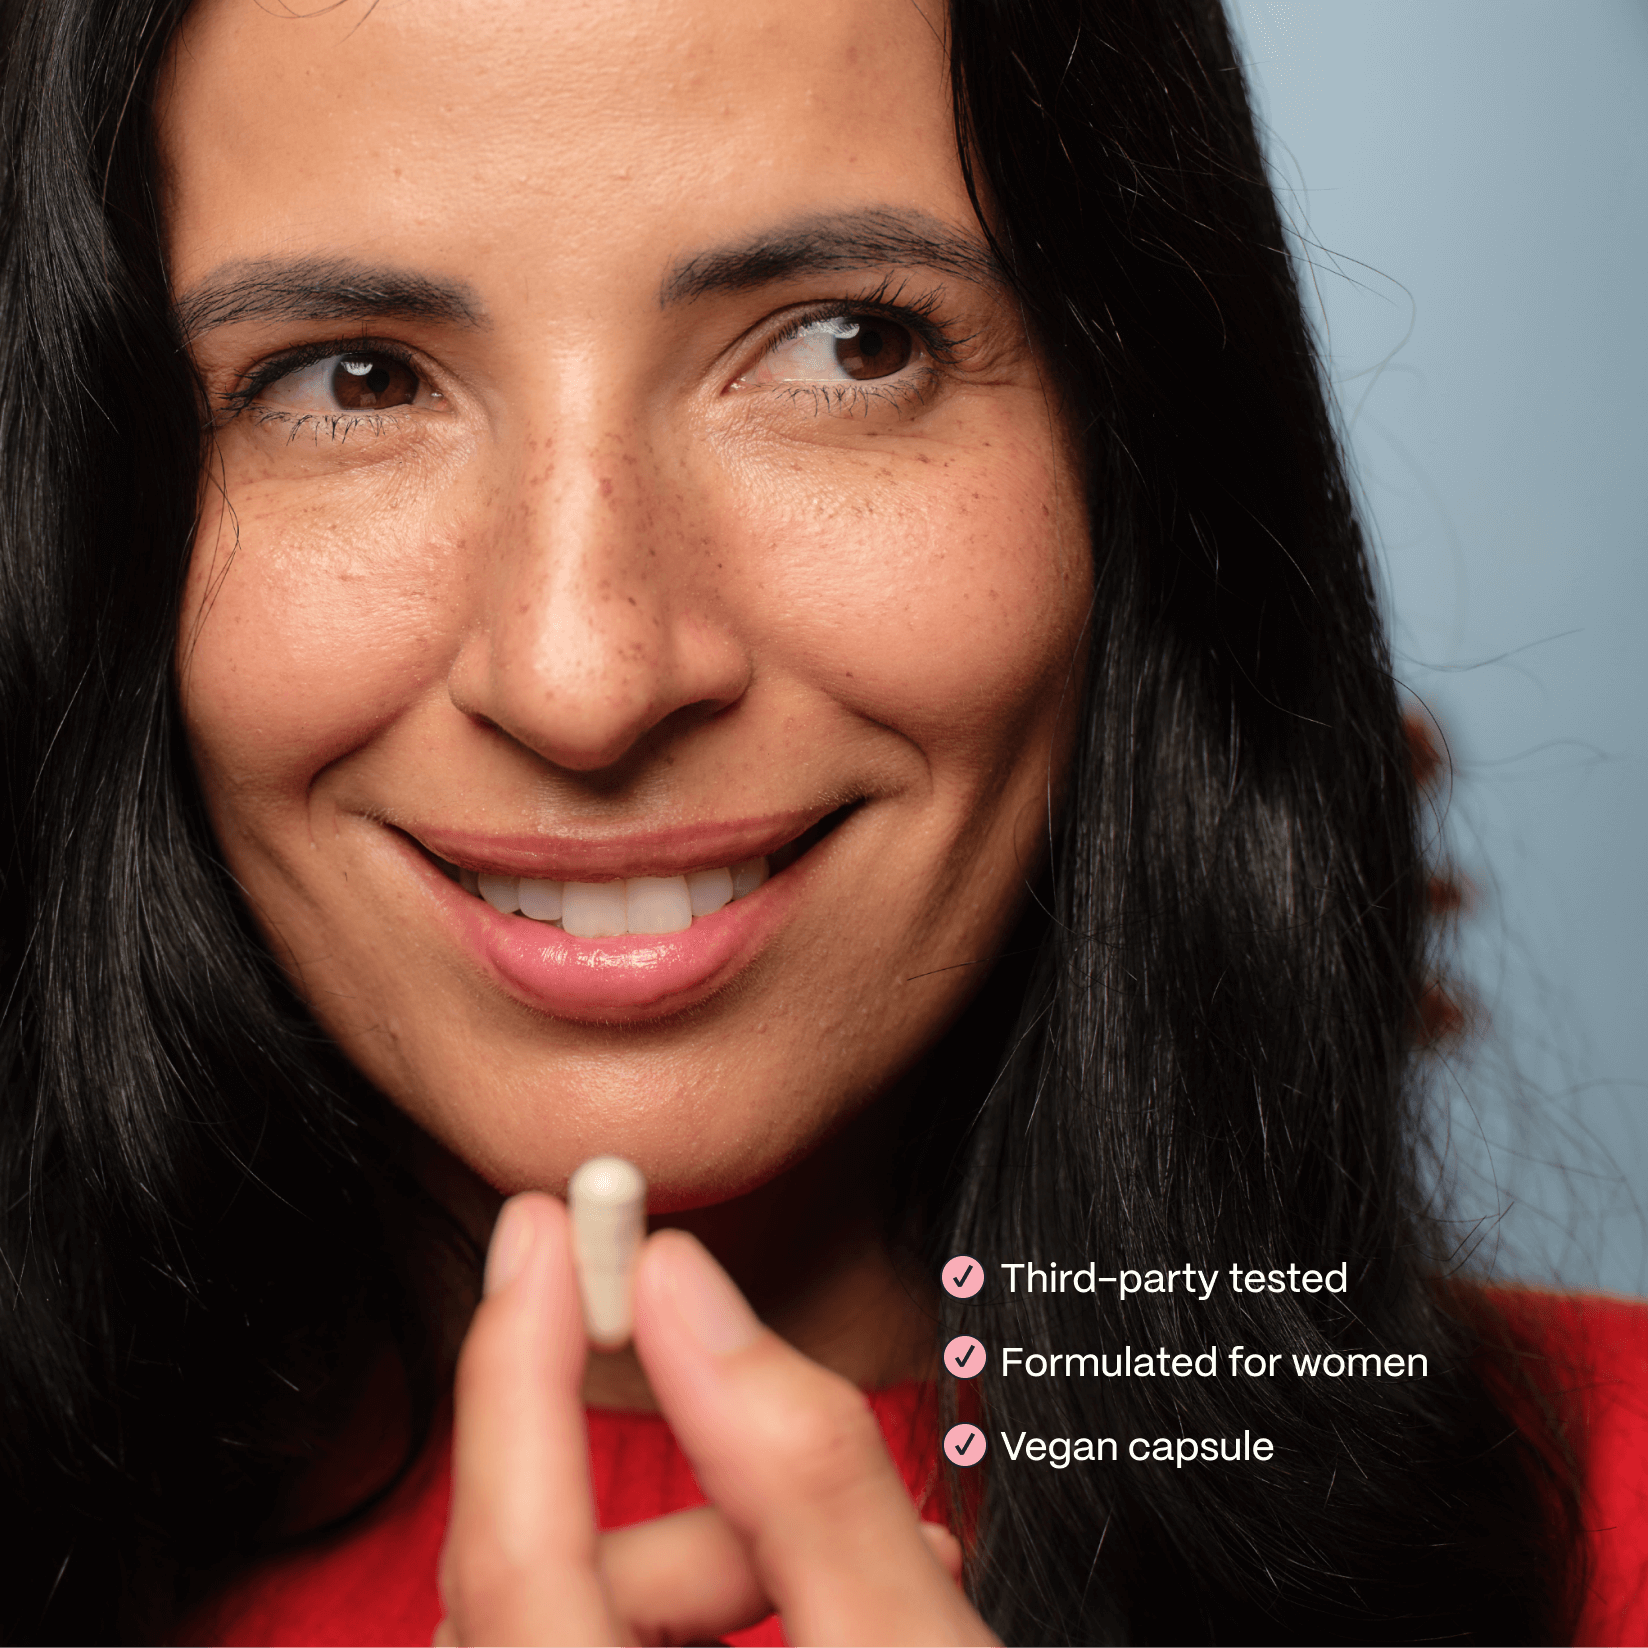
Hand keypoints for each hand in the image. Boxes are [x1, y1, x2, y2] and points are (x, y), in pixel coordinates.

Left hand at [435, 1192, 996, 1646]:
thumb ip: (803, 1467)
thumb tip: (684, 1290)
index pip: (515, 1555)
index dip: (519, 1367)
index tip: (538, 1225)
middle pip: (558, 1602)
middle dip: (704, 1517)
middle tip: (866, 1513)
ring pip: (587, 1637)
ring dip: (726, 1580)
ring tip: (893, 1576)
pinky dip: (713, 1637)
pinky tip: (838, 1624)